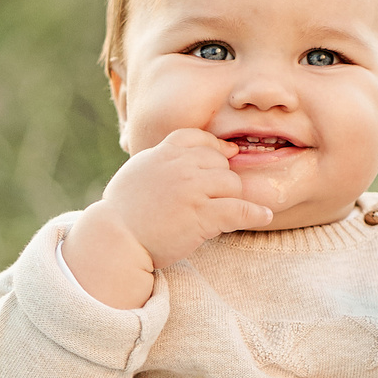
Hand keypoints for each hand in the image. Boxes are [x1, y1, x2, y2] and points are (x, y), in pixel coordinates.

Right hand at [62, 129, 274, 307]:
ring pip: (232, 183)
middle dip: (220, 180)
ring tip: (222, 212)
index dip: (214, 149)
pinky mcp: (202, 215)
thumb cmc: (123, 211)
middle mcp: (180, 166)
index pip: (199, 138)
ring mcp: (192, 189)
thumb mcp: (138, 171)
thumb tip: (181, 156)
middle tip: (212, 199)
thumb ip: (161, 159)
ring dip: (231, 198)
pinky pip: (239, 209)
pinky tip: (263, 216)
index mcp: (163, 152)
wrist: (114, 239)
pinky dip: (254, 213)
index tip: (224, 158)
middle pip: (220, 163)